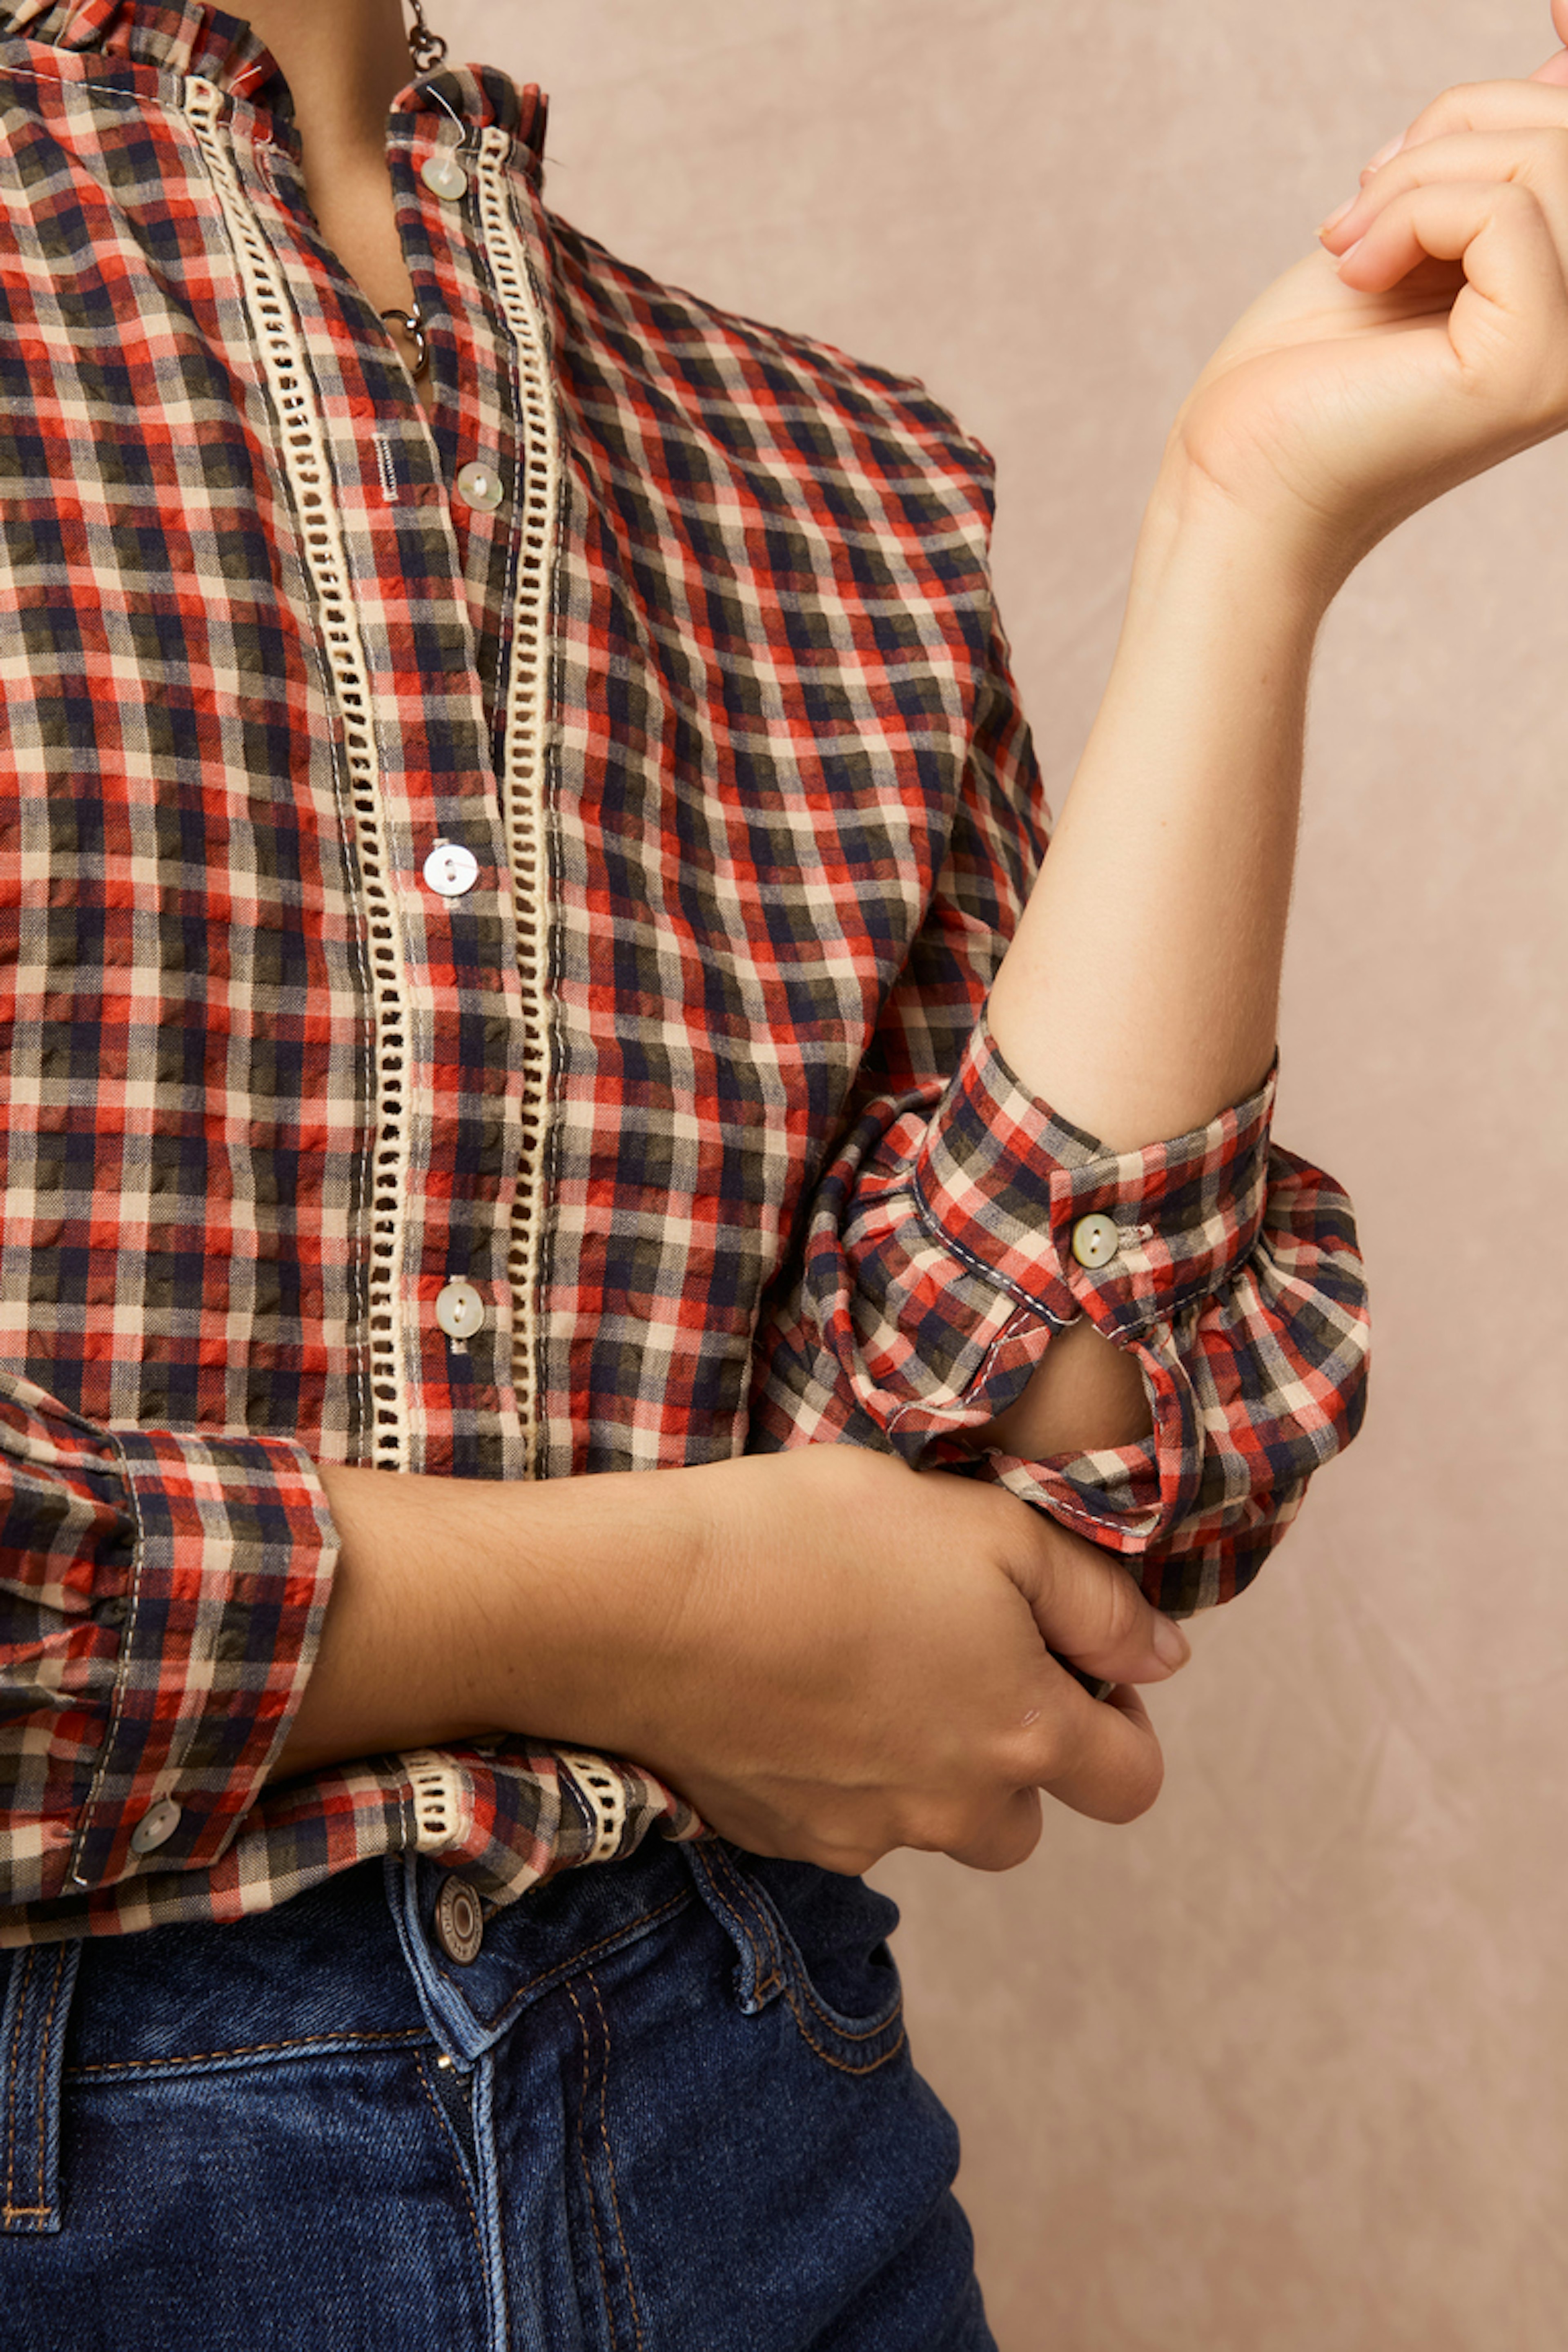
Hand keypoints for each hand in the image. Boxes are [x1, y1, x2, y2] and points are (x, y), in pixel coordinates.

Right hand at [592, 1446, 1184, 1875]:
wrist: (644, 1607)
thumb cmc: (819, 1541)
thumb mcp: (986, 1528)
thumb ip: (1094, 1600)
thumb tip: (1165, 1658)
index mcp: (1022, 1735)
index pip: (1131, 1781)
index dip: (1118, 1718)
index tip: (1068, 1654)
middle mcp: (954, 1811)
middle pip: (1026, 1817)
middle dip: (1015, 1753)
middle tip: (958, 1656)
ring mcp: (862, 1835)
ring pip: (932, 1825)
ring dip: (927, 1770)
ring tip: (869, 1669)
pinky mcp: (779, 1838)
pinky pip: (844, 1824)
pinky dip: (839, 1775)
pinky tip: (797, 1694)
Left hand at [1163, 12, 1567, 592]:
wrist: (1241, 476)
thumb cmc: (1309, 364)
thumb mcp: (1410, 224)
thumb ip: (1497, 158)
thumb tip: (1563, 50)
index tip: (1552, 8)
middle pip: (1565, 133)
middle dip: (1449, 131)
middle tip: (1360, 202)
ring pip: (1536, 161)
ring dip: (1414, 177)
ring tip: (1352, 244)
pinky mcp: (1534, 367)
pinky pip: (1501, 211)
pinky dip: (1408, 217)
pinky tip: (1359, 270)